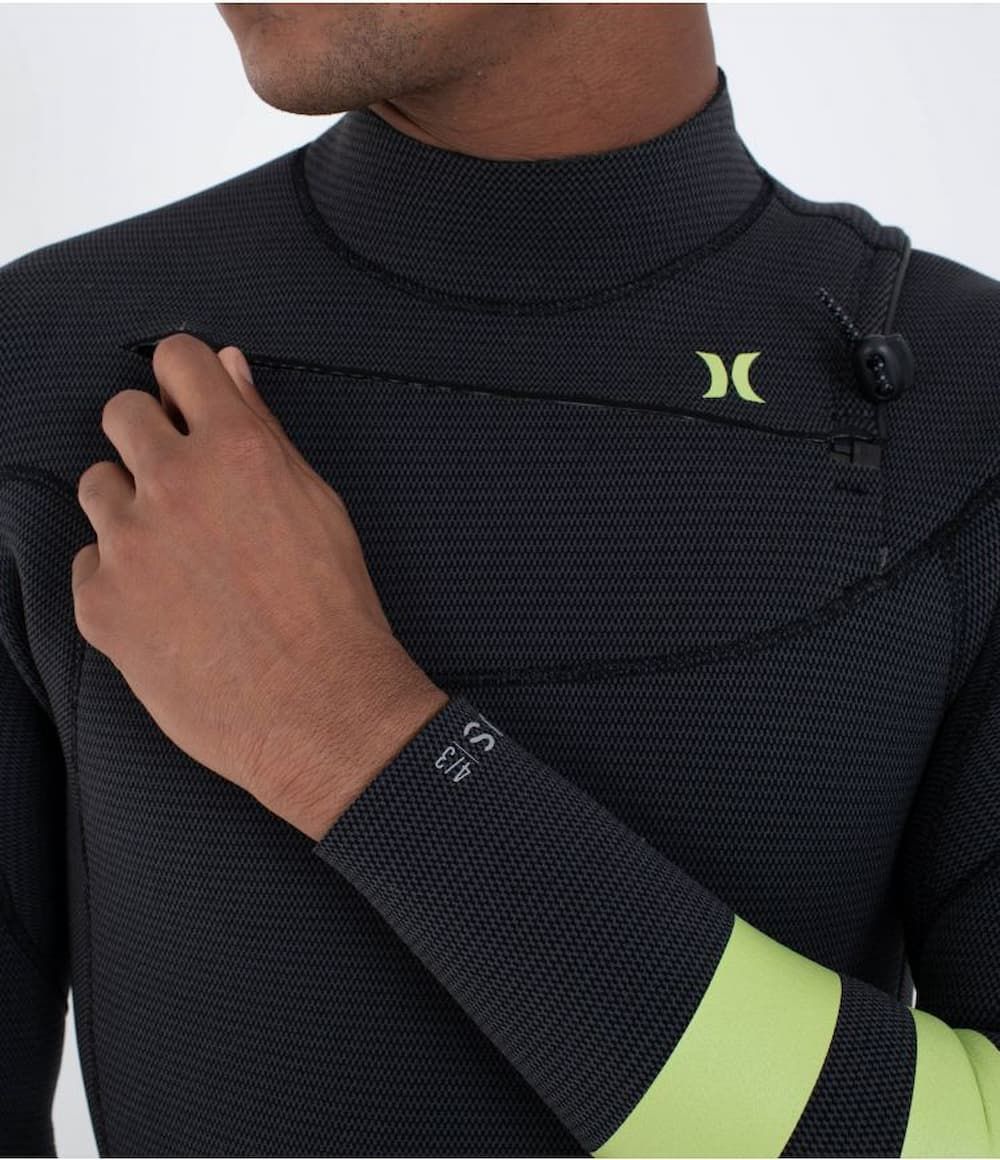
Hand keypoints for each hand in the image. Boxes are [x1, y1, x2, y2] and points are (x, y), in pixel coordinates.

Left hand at [71, 333, 447, 839]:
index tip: (187, 401)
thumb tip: (229, 371)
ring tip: (180, 557)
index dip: (183, 378)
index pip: (178, 361)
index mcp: (236, 450)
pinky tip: (168, 607)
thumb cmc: (333, 611)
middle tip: (185, 486)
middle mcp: (174, 484)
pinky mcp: (101, 604)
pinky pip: (90, 563)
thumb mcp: (317, 505)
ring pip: (97, 487)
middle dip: (149, 437)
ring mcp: (129, 544)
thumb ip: (263, 430)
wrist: (321, 709)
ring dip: (130, 507)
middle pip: (121, 413)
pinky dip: (121, 576)